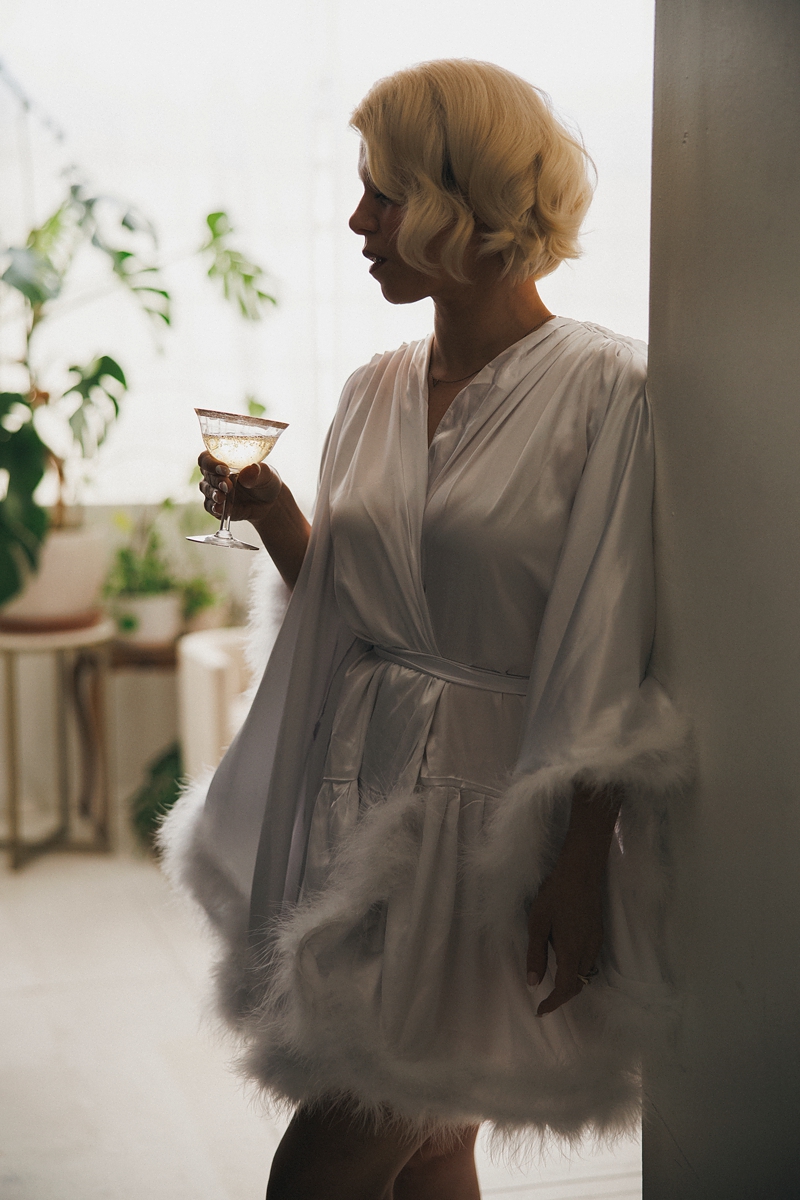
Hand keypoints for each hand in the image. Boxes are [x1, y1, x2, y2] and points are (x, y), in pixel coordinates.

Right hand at [198, 451, 282, 525]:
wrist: (269, 503)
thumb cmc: (266, 481)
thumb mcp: (268, 474)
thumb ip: (260, 471)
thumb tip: (251, 470)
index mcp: (223, 461)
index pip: (206, 458)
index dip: (210, 463)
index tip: (224, 469)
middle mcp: (215, 475)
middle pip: (207, 475)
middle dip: (216, 480)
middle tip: (228, 485)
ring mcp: (215, 491)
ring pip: (206, 490)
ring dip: (214, 493)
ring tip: (222, 497)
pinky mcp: (217, 507)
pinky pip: (210, 507)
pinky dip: (214, 507)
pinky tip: (219, 508)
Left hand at [526, 866, 603, 1016]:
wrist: (580, 872)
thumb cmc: (555, 895)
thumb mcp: (538, 924)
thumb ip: (536, 955)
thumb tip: (533, 983)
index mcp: (571, 950)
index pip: (566, 988)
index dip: (554, 1003)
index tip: (541, 1011)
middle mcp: (587, 950)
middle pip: (578, 984)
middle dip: (562, 996)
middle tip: (544, 1000)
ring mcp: (596, 941)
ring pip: (586, 973)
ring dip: (571, 983)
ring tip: (552, 983)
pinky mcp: (598, 933)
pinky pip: (589, 961)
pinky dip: (577, 970)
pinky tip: (564, 960)